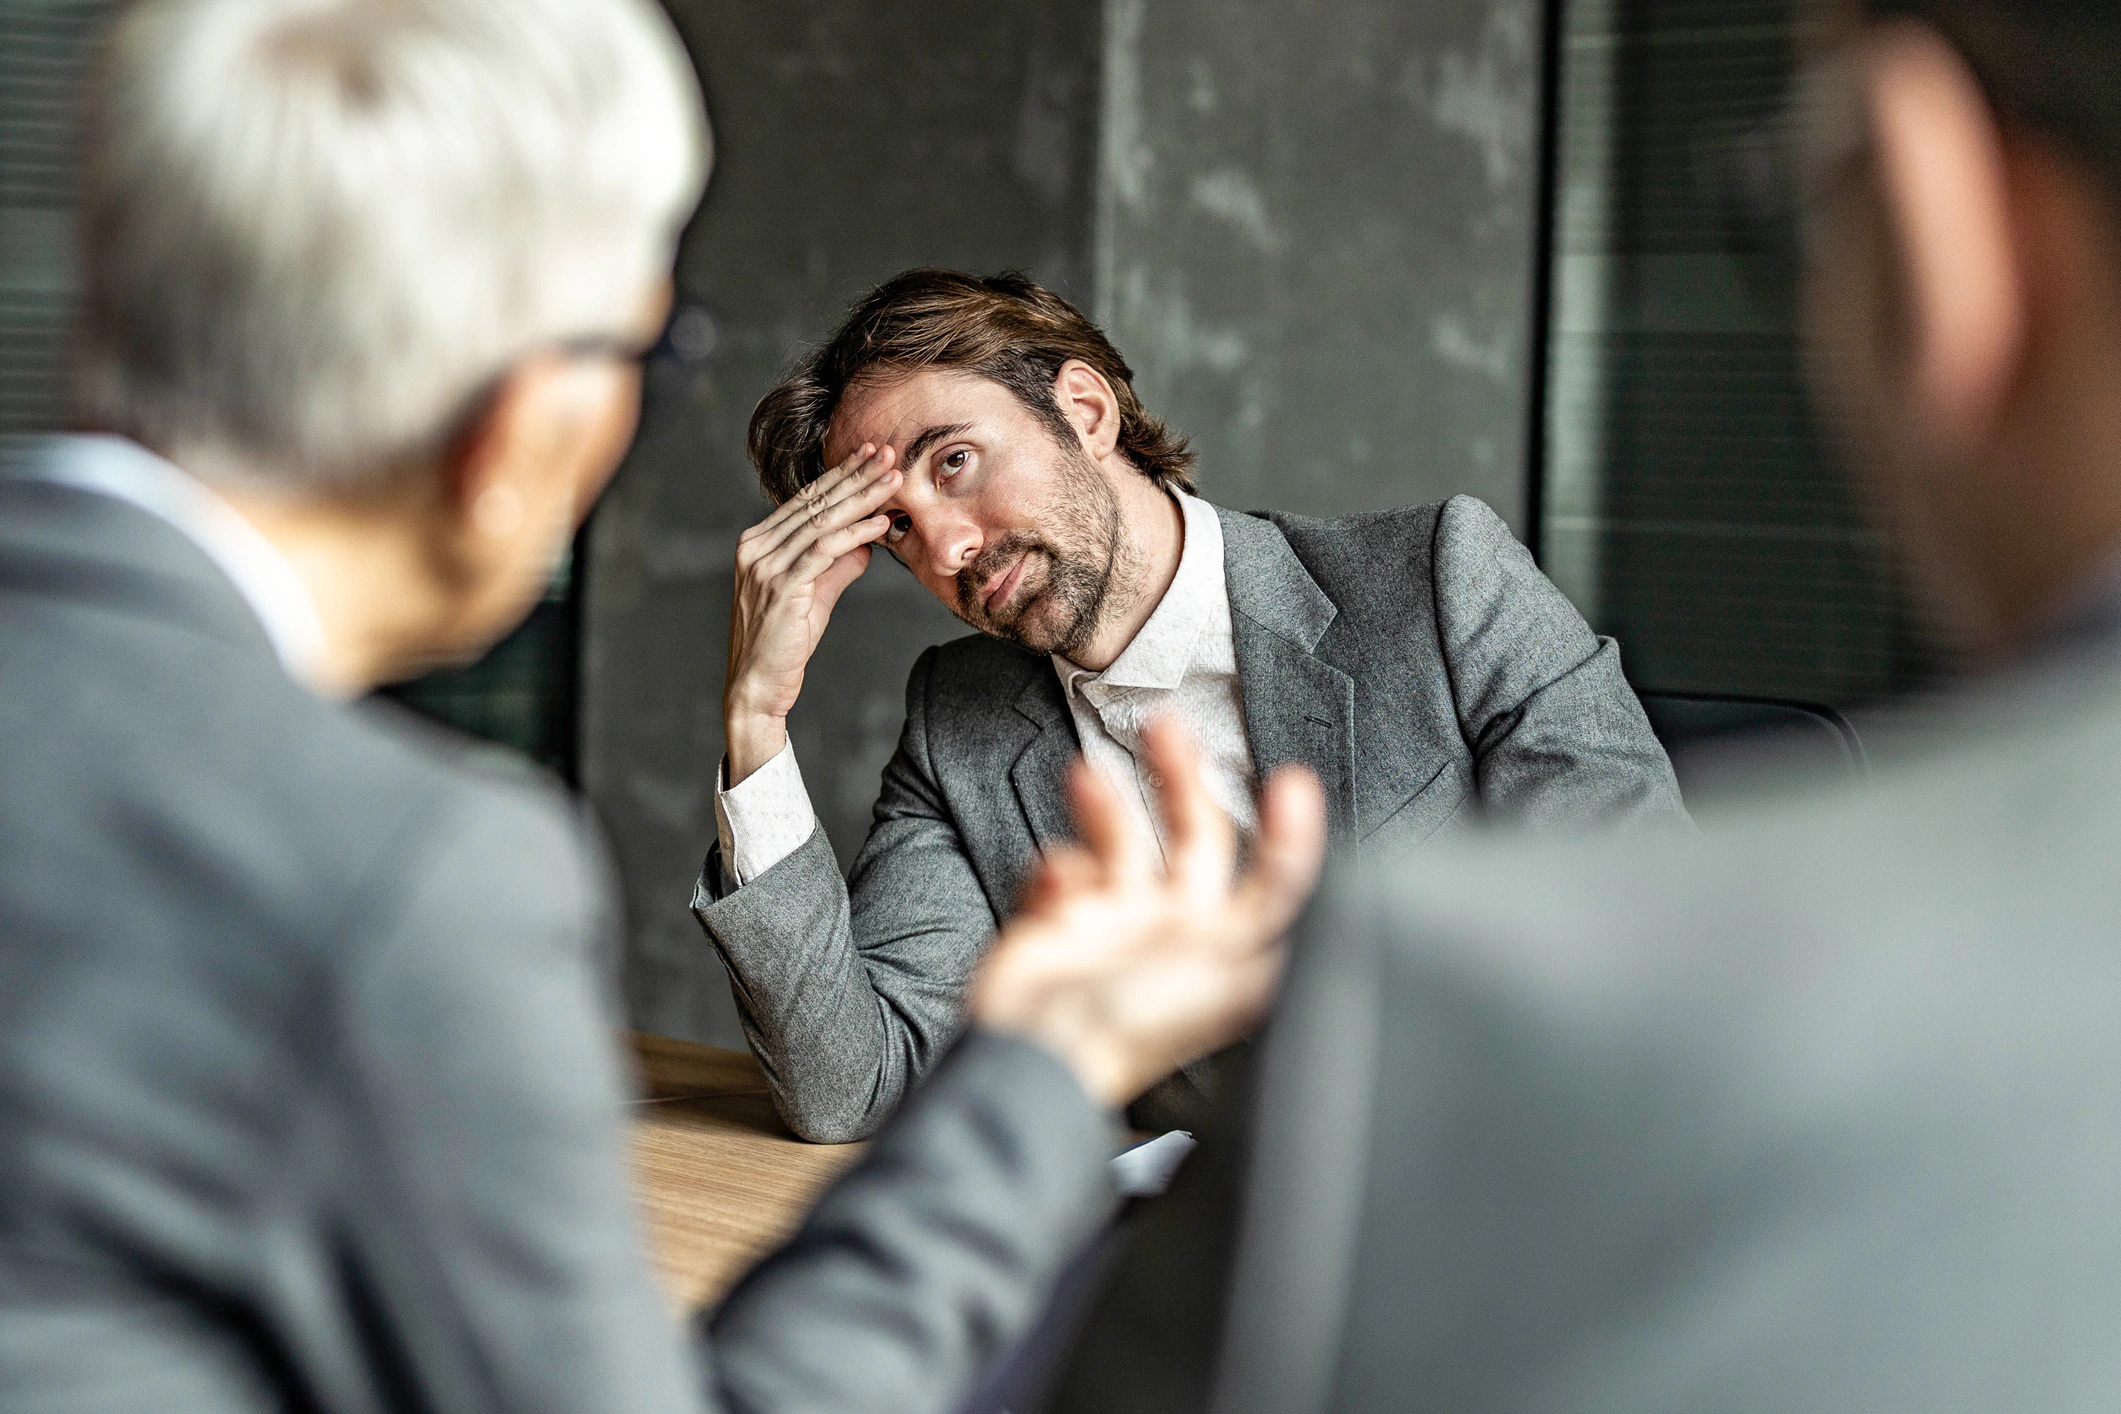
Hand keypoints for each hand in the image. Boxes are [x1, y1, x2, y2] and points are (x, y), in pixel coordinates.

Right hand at [724, 444, 900, 782]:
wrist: (757, 684)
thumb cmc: (785, 642)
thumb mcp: (815, 595)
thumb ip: (837, 565)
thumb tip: (868, 542)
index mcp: (758, 543)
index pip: (806, 500)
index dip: (841, 475)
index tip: (872, 456)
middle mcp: (756, 548)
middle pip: (816, 503)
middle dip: (856, 476)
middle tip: (889, 453)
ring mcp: (765, 567)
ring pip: (822, 521)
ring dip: (862, 498)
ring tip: (894, 480)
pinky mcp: (782, 587)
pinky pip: (824, 551)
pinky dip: (855, 534)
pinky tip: (880, 523)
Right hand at [969, 716, 1327, 1109]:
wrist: (1036, 1056)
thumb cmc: (1133, 1033)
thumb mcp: (1232, 983)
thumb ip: (1282, 933)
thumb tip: (1345, 906)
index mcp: (1226, 948)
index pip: (1273, 880)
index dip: (1289, 833)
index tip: (1292, 784)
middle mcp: (1176, 929)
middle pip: (1192, 833)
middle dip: (1181, 776)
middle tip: (1167, 730)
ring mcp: (1116, 923)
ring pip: (1120, 838)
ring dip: (1104, 804)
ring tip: (1086, 776)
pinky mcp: (1060, 924)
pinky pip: (1061, 872)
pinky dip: (1054, 871)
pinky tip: (1055, 887)